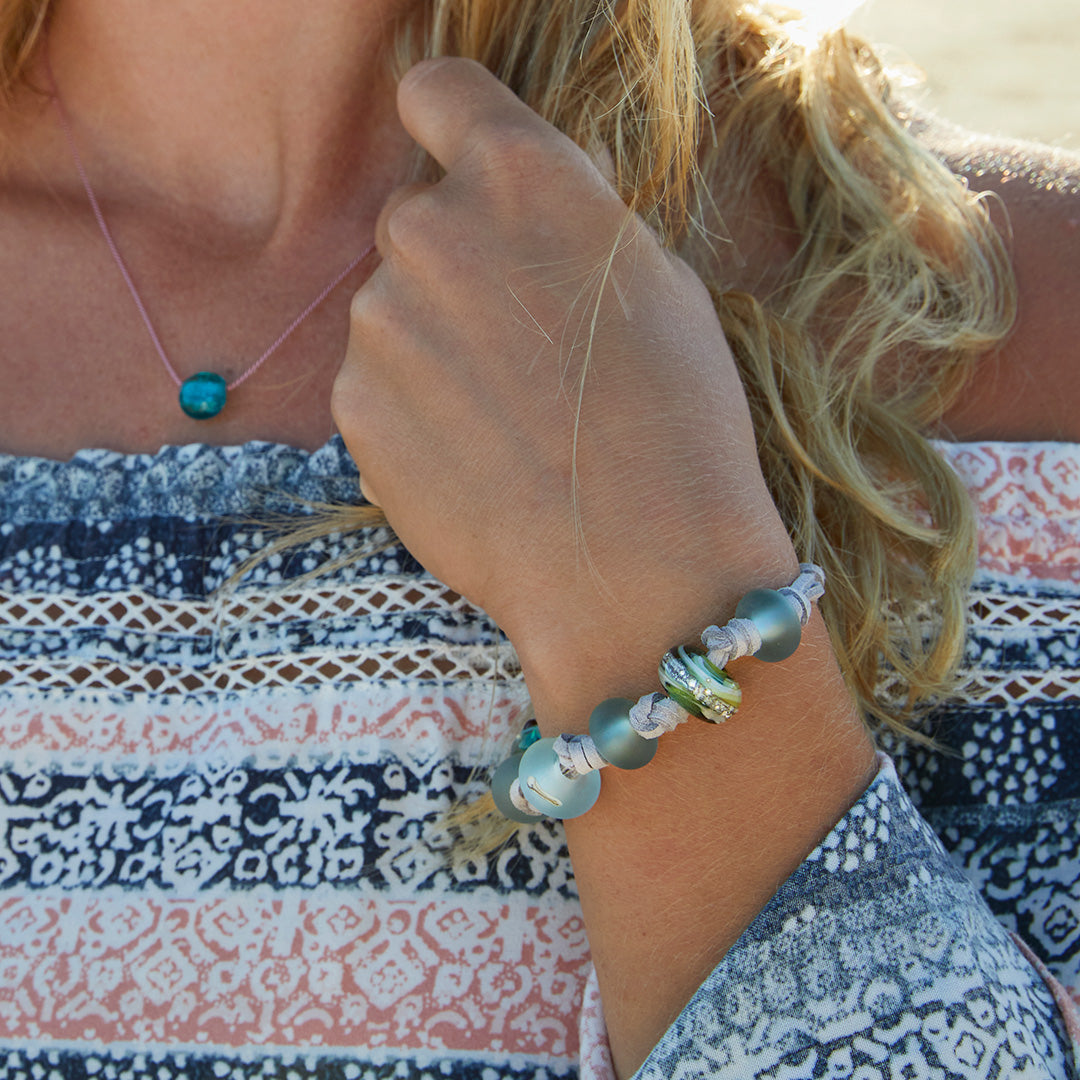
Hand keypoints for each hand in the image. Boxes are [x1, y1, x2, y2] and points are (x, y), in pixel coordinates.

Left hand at [333, 57, 796, 717]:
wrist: (634, 567)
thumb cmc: (678, 423)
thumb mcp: (657, 286)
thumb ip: (569, 222)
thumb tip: (524, 208)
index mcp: (519, 176)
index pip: (439, 90)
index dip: (452, 125)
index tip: (465, 162)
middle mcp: (429, 231)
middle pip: (417, 215)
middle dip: (458, 258)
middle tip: (518, 337)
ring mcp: (379, 324)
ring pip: (395, 307)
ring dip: (435, 341)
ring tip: (506, 417)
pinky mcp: (353, 409)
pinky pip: (377, 384)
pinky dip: (414, 409)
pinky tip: (476, 459)